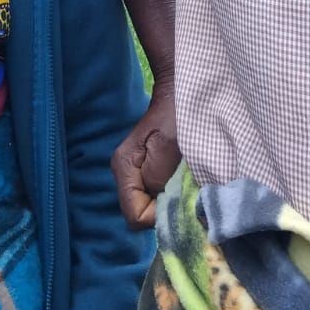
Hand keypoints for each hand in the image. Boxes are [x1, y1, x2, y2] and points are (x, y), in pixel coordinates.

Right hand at [111, 80, 178, 228]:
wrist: (181, 92)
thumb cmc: (178, 115)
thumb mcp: (169, 146)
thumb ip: (158, 177)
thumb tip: (160, 205)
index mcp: (124, 168)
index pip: (135, 217)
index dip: (158, 215)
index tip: (179, 195)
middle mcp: (124, 174)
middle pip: (141, 213)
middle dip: (164, 208)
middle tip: (185, 188)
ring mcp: (134, 172)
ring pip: (149, 205)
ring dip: (170, 199)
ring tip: (185, 179)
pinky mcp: (146, 170)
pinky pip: (156, 194)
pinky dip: (171, 191)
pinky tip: (183, 176)